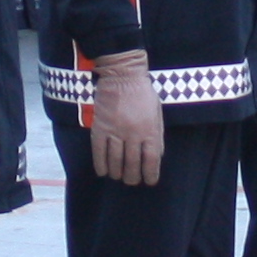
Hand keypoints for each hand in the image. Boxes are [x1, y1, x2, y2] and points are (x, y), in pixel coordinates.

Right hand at [88, 53, 164, 185]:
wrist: (122, 75)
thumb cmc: (143, 94)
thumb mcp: (157, 113)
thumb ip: (157, 135)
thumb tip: (155, 156)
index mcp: (150, 129)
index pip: (151, 160)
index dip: (150, 174)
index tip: (149, 181)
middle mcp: (133, 133)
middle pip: (132, 164)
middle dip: (133, 177)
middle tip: (132, 181)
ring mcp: (115, 131)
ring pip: (115, 161)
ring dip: (117, 173)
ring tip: (118, 176)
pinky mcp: (100, 127)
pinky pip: (99, 152)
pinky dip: (100, 164)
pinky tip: (103, 172)